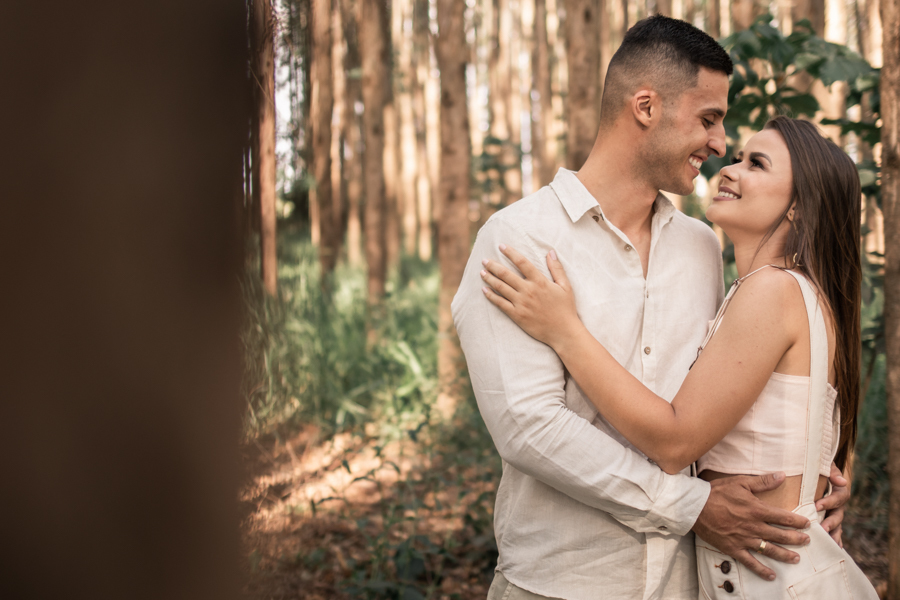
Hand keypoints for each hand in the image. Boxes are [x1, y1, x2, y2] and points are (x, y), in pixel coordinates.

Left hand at [480, 244, 580, 347]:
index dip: (510, 253)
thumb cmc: (566, 309)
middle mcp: (528, 290)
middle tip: (484, 260)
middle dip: (493, 265)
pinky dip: (491, 296)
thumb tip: (550, 251)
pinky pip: (500, 304)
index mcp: (540, 281)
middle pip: (506, 274)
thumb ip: (557, 268)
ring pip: (501, 287)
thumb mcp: (565, 286)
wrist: (563, 332)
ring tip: (482, 272)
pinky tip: (484, 290)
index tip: (501, 246)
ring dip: (489, 278)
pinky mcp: (517, 315)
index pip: (522, 262)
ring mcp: (521, 303)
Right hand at [693, 472, 810, 581]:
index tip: (808, 524)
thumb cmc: (717, 492)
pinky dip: (761, 570)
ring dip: (785, 555)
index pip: (784, 517)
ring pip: (770, 550)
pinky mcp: (733, 548)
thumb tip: (782, 475)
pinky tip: (771, 575)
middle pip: (781, 535)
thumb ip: (762, 482)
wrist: (695, 506)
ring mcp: (744, 539)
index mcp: (757, 510)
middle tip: (807, 541)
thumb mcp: (740, 482)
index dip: (798, 522)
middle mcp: (753, 527)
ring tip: (796, 558)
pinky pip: (750, 562)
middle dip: (796, 539)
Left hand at [816, 462, 849, 546]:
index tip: (817, 505)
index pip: (839, 497)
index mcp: (838, 490)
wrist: (813, 471)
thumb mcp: (825, 466)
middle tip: (822, 528)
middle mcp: (838, 504)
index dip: (830, 502)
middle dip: (831, 522)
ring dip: (833, 534)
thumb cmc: (819, 467)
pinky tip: (834, 548)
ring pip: (837, 525)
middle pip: (839, 515)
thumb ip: (832, 471)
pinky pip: (833, 531)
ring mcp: (833, 513)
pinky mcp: (827, 520)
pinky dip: (834, 539)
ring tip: (827, 542)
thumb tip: (842, 482)